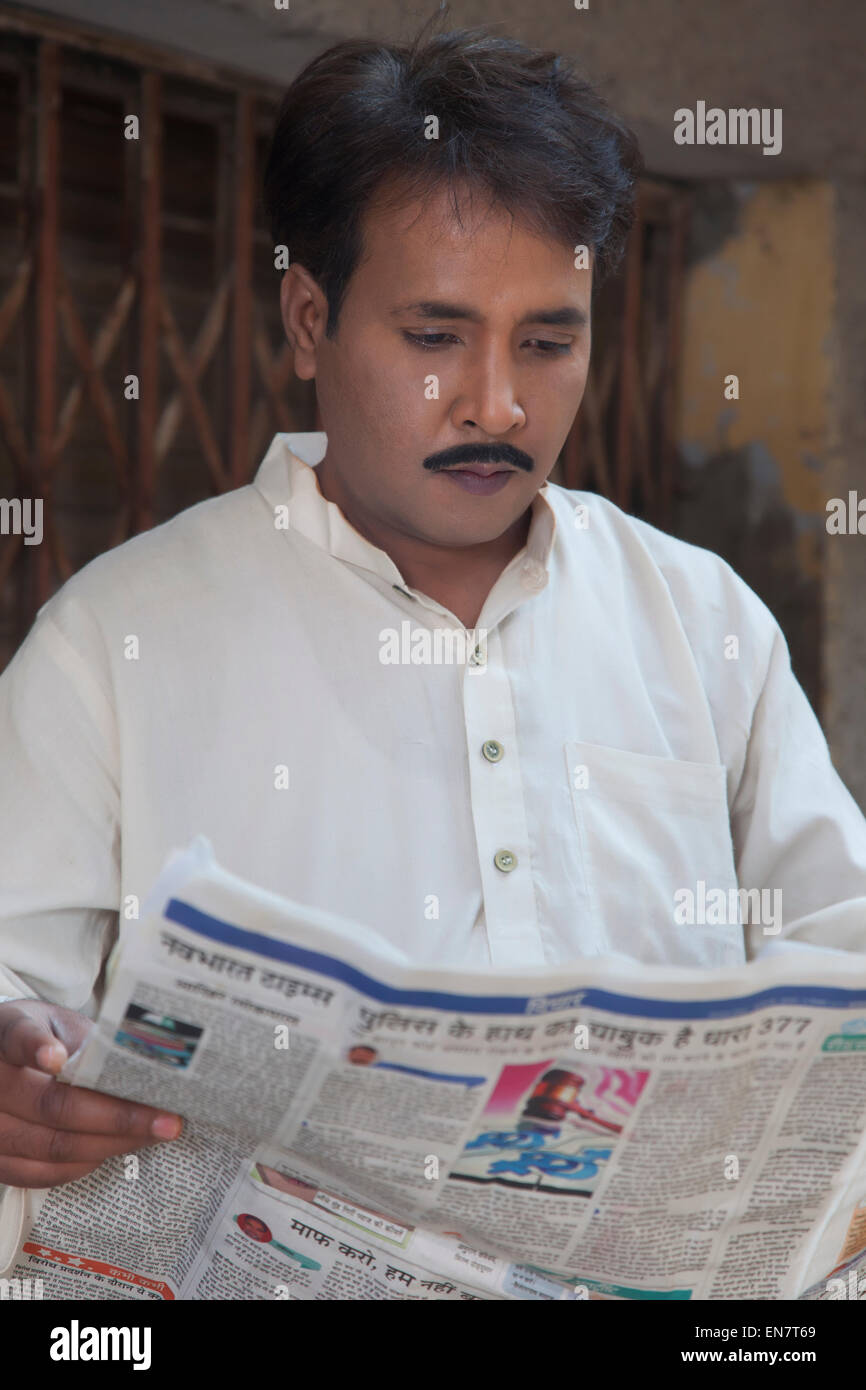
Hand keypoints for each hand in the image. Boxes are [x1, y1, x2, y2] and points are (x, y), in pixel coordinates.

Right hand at [0, 998, 182, 1188]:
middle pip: (52, 1106)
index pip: (18, 1038)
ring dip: (109, 1145)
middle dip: (116, 1117)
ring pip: (51, 1147)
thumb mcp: (57, 1022)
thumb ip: (85, 1039)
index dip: (36, 1048)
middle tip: (164, 1120)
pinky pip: (39, 1174)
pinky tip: (113, 1149)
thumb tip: (141, 1066)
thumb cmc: (40, 1036)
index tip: (57, 1056)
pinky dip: (82, 1165)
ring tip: (151, 1137)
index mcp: (6, 1033)